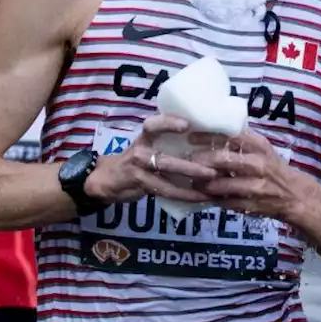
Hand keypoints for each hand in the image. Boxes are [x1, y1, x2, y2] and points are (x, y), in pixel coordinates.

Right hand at [85, 115, 217, 204]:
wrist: (107, 178)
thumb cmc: (134, 160)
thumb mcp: (145, 146)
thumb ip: (167, 142)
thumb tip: (205, 139)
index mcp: (144, 139)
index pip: (152, 126)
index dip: (167, 124)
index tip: (187, 125)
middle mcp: (140, 153)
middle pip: (165, 160)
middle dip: (190, 166)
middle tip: (213, 170)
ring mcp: (139, 171)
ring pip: (165, 182)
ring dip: (191, 184)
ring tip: (213, 186)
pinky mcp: (140, 185)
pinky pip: (166, 191)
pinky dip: (186, 195)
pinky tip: (202, 198)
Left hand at [190, 129, 317, 221]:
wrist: (296, 196)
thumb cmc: (271, 168)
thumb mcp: (260, 150)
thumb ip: (238, 141)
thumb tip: (205, 130)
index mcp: (259, 146)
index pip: (229, 136)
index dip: (207, 137)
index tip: (189, 138)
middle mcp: (258, 164)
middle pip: (222, 159)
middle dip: (200, 160)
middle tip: (186, 161)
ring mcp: (255, 186)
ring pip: (220, 184)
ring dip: (202, 183)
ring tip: (192, 181)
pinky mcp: (251, 204)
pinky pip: (224, 201)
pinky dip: (212, 198)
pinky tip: (203, 195)